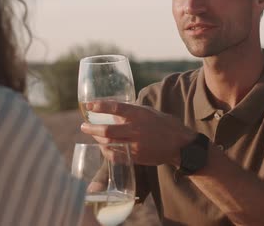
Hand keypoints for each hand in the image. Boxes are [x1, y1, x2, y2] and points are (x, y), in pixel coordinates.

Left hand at [80, 100, 195, 165]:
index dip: (100, 106)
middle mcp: (136, 129)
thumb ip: (132, 112)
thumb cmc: (165, 125)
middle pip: (108, 129)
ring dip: (98, 140)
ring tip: (92, 136)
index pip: (116, 108)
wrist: (180, 145)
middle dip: (92, 128)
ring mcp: (136, 145)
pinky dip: (107, 152)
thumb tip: (114, 113)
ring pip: (110, 143)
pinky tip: (103, 148)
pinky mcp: (137, 158)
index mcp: (140, 115)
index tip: (88, 105)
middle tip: (83, 126)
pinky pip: (116, 156)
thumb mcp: (149, 112)